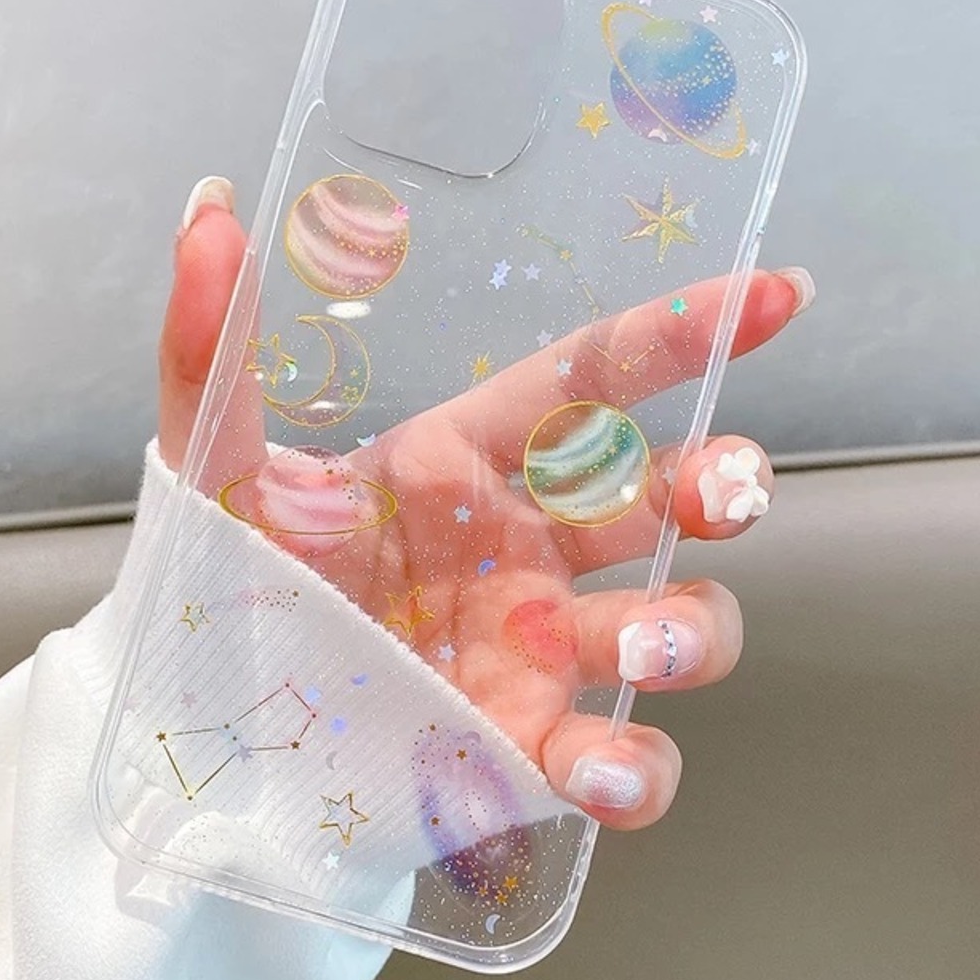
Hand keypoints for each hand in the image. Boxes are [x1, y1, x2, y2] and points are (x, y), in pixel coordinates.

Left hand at [159, 176, 813, 832]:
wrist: (203, 732)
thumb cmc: (223, 586)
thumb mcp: (213, 470)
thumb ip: (211, 350)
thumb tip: (209, 208)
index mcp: (460, 462)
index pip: (591, 380)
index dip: (683, 333)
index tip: (777, 295)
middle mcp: (520, 548)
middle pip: (662, 498)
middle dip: (720, 486)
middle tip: (726, 493)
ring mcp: (534, 651)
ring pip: (672, 625)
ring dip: (691, 629)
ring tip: (646, 645)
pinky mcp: (527, 752)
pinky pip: (623, 762)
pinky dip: (642, 771)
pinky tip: (601, 770)